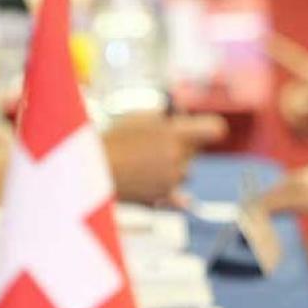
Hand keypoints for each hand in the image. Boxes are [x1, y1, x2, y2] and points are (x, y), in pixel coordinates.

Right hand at [103, 111, 227, 204]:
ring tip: (150, 161)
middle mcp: (178, 158)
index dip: (209, 127)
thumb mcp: (138, 116)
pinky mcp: (163, 198)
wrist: (92, 171)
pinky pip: (181, 197)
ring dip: (176, 166)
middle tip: (162, 140)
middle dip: (185, 144)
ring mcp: (172, 180)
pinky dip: (178, 194)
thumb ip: (164, 112)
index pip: (215, 129)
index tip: (201, 128)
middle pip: (197, 150)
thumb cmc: (113, 140)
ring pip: (187, 171)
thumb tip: (180, 109)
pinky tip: (178, 192)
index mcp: (175, 134)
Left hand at [260, 158, 307, 252]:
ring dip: (267, 204)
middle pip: (294, 181)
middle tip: (251, 213)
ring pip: (289, 189)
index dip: (286, 192)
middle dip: (272, 197)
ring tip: (250, 219)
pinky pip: (291, 201)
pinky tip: (258, 219)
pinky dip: (272, 209)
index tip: (268, 204)